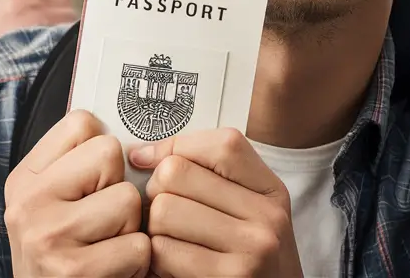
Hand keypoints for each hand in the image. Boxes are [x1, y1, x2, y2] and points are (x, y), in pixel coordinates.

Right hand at [4, 110, 151, 277]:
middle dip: (119, 189)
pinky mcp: (74, 270)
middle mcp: (27, 203)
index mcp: (23, 180)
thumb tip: (124, 132)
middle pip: (109, 154)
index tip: (93, 185)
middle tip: (102, 223)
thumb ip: (75, 168)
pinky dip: (137, 264)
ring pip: (128, 199)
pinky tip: (113, 272)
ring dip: (131, 230)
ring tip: (107, 249)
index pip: (82, 123)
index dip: (101, 154)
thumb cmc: (64, 260)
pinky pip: (139, 245)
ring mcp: (48, 235)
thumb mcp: (52, 207)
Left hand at [131, 128, 302, 277]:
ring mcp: (252, 248)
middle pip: (177, 172)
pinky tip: (174, 264)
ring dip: (155, 229)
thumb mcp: (243, 209)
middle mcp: (267, 216)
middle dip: (157, 193)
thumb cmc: (244, 258)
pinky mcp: (230, 277)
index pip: (221, 144)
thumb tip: (139, 155)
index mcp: (270, 190)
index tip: (157, 166)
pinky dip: (157, 258)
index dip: (177, 149)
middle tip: (165, 214)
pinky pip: (163, 250)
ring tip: (172, 241)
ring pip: (163, 210)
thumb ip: (204, 174)